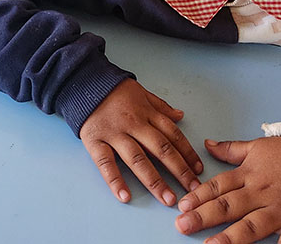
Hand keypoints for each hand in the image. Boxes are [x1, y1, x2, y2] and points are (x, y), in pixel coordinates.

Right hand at [79, 79, 202, 206]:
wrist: (82, 81)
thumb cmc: (113, 90)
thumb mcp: (140, 92)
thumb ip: (160, 106)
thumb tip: (181, 116)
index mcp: (146, 112)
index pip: (172, 135)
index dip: (187, 153)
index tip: (198, 170)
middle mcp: (133, 123)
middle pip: (160, 149)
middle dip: (179, 171)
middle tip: (192, 191)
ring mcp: (114, 133)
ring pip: (137, 159)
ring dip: (154, 181)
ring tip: (167, 199)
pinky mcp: (95, 141)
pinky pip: (105, 163)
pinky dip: (115, 180)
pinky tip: (125, 196)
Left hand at [175, 136, 280, 243]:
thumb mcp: (259, 146)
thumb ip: (231, 149)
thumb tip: (207, 144)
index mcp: (250, 174)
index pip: (219, 186)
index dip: (199, 196)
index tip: (181, 206)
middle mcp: (262, 192)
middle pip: (229, 206)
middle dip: (204, 217)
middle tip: (183, 225)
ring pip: (252, 226)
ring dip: (230, 238)